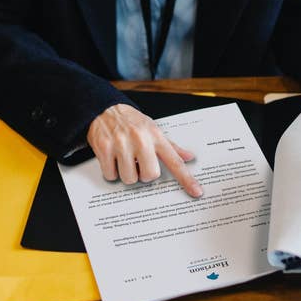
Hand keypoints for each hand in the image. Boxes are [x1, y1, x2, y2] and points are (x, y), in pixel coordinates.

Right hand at [87, 103, 202, 197]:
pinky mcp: (104, 148)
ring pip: (129, 178)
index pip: (175, 161)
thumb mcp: (153, 129)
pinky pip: (111, 175)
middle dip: (144, 175)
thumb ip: (171, 146)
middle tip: (139, 164)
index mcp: (156, 136)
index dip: (186, 179)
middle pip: (150, 175)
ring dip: (127, 174)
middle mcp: (140, 139)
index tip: (196, 192)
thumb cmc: (131, 122)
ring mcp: (121, 144)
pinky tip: (112, 159)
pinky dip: (111, 171)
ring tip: (124, 160)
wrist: (104, 108)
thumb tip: (189, 157)